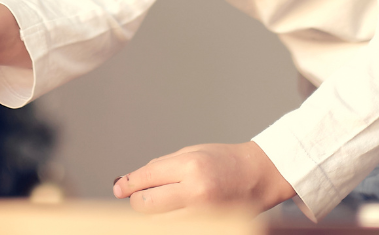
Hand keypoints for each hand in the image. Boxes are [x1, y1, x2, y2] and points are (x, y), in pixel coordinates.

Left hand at [112, 142, 295, 213]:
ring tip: (163, 201)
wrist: (260, 175)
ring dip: (153, 213)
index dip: (127, 185)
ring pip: (158, 221)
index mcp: (190, 166)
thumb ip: (162, 167)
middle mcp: (195, 191)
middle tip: (139, 196)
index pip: (146, 178)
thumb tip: (133, 181)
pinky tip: (174, 211)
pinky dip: (169, 221)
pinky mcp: (211, 225)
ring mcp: (203, 213)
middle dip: (137, 201)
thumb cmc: (226, 160)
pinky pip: (177, 227)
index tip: (119, 188)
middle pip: (146, 205)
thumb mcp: (192, 152)